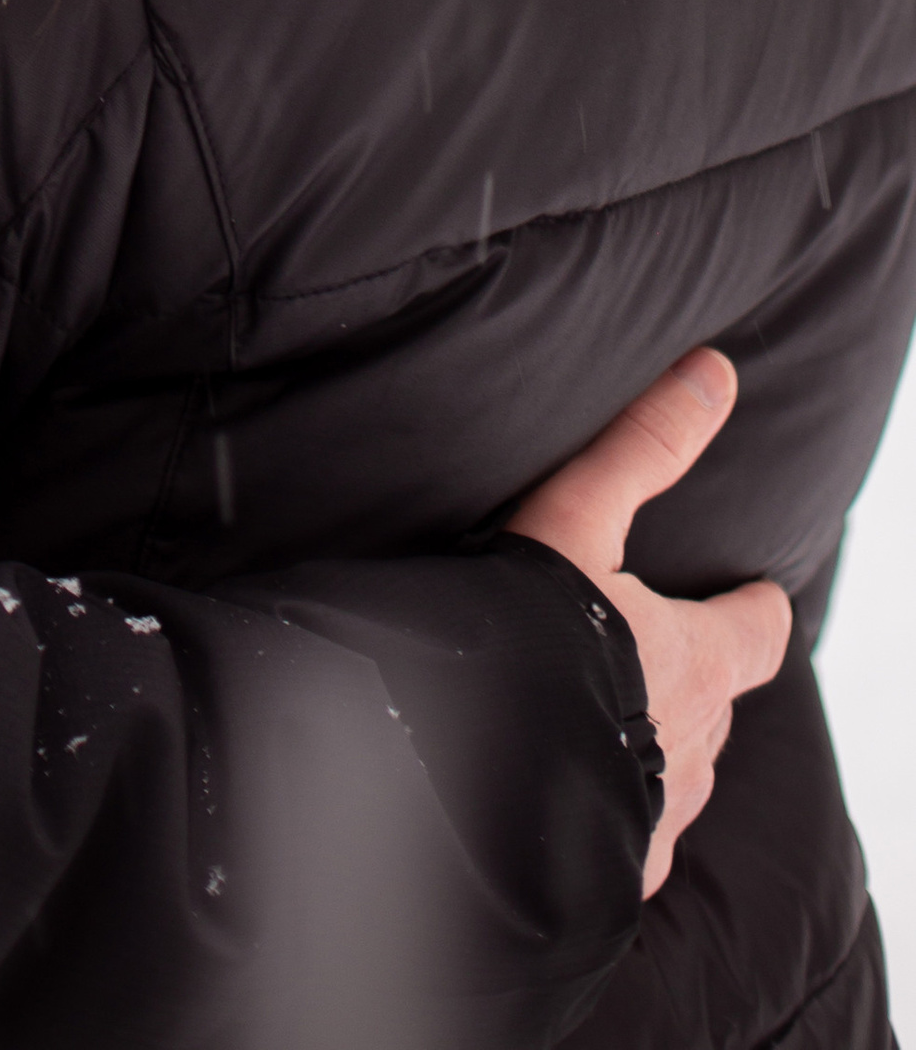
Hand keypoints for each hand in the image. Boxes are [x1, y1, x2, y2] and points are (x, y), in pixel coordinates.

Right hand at [511, 346, 791, 895]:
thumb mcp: (576, 517)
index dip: (757, 613)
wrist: (474, 770)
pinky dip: (620, 815)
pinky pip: (635, 839)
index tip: (758, 599)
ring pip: (683, 777)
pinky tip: (584, 807)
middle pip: (720, 707)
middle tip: (673, 659)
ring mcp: (657, 813)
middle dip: (703, 682)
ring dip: (666, 751)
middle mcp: (693, 741)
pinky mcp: (612, 862)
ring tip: (626, 734)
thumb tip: (716, 370)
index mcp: (693, 659)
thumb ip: (643, 445)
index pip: (757, 635)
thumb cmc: (530, 634)